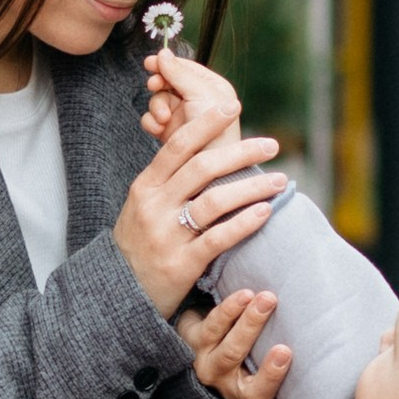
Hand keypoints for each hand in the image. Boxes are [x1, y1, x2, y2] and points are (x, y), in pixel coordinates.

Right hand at [114, 78, 284, 314]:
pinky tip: (265, 212)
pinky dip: (244, 223)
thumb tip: (203, 146)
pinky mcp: (180, 264)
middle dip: (241, 152)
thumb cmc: (140, 243)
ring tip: (279, 181)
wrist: (119, 293)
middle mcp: (154, 206)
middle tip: (271, 144)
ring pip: (214, 201)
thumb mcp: (143, 205)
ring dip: (251, 187)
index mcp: (145, 186)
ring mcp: (166, 235)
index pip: (178, 145)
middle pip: (202, 168)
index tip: (232, 106)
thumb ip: (168, 179)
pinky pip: (217, 239)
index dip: (206, 123)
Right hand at [142, 46, 241, 150]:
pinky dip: (152, 122)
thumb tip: (162, 52)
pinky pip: (153, 119)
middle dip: (160, 86)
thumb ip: (180, 73)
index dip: (167, 64)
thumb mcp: (201, 95)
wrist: (213, 169)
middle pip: (168, 82)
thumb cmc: (217, 131)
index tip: (150, 62)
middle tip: (154, 85)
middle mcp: (197, 100)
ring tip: (163, 118)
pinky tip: (158, 128)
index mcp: (211, 87)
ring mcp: (182, 116)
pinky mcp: (170, 133)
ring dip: (156, 106)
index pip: (185, 68)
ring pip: (158, 100)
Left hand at [177, 286, 292, 398]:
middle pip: (234, 356)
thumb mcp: (256, 387)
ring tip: (261, 296)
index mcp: (242, 392)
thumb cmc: (242, 368)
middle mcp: (221, 378)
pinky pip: (210, 323)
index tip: (285, 351)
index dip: (270, 375)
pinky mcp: (192, 336)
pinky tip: (243, 294)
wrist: (198, 353)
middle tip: (271, 302)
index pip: (258, 393)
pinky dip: (227, 308)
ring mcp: (203, 357)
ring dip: (242, 316)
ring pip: (220, 336)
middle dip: (252, 329)